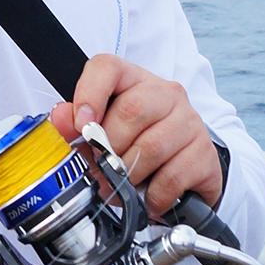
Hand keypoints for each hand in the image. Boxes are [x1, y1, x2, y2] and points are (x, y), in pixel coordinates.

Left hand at [51, 55, 224, 219]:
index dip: (89, 93)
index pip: (107, 68)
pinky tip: (148, 197)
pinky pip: (172, 178)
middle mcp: (166, 93)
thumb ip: (76, 124)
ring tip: (121, 186)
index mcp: (134, 79)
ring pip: (151, 148)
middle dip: (108, 148)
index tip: (80, 126)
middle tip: (100, 169)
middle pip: (130, 111)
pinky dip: (153, 196)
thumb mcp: (105, 130)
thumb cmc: (138, 143)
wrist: (186, 168)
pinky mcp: (204, 153)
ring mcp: (189, 121)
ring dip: (129, 176)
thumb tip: (60, 118)